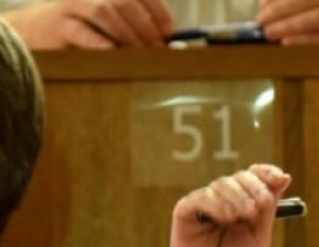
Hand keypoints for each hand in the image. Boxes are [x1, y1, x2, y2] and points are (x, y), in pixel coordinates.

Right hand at [3, 0, 173, 48]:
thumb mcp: (109, 22)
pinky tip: (115, 56)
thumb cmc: (83, 30)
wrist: (36, 32)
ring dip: (127, 34)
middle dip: (145, 26)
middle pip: (123, 1)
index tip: (169, 33)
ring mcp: (72, 5)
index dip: (158, 11)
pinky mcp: (58, 25)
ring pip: (103, 11)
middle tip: (157, 50)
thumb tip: (169, 44)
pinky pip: (84, 33)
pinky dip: (103, 45)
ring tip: (140, 54)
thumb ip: (134, 26)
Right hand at [166, 164, 290, 246]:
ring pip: (221, 185)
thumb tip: (285, 177)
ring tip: (241, 216)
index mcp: (243, 204)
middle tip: (257, 208)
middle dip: (253, 188)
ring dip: (236, 197)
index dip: (265, 173)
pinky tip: (225, 217)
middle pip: (239, 177)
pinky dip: (215, 203)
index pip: (254, 177)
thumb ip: (269, 207)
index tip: (278, 178)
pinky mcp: (185, 212)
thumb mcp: (260, 234)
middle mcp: (224, 201)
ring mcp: (204, 205)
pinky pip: (199, 198)